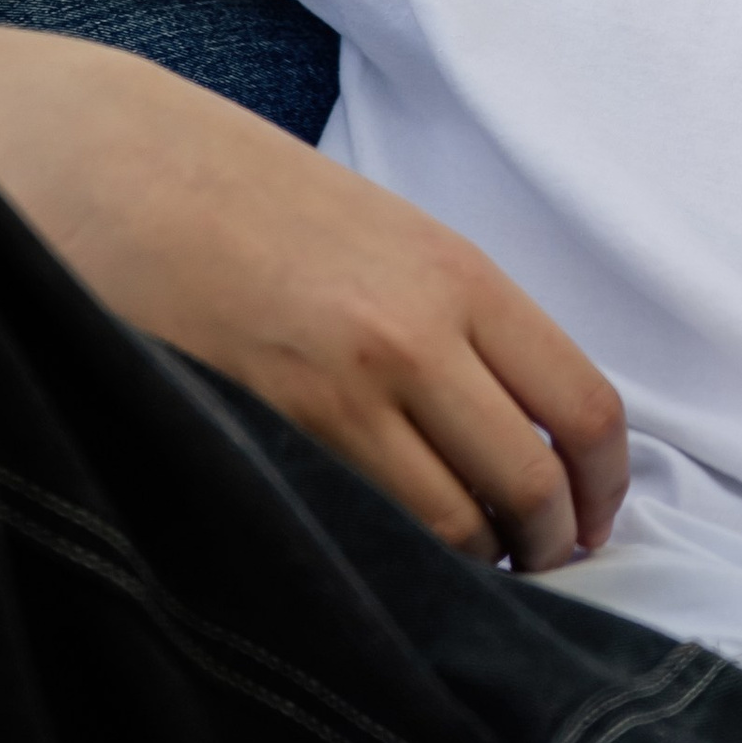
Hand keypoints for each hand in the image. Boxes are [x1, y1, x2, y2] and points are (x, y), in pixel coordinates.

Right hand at [0, 19, 626, 569]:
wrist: (136, 175)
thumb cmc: (268, 207)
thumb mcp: (394, 239)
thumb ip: (464, 324)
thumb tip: (529, 428)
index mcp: (462, 276)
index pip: (584, 404)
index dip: (605, 485)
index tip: (597, 520)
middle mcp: (419, 335)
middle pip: (531, 481)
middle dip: (550, 544)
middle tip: (543, 564)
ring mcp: (345, 391)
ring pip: (451, 525)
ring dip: (475, 563)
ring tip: (470, 567)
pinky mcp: (275, 433)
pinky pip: (366, 528)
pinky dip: (398, 561)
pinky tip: (395, 558)